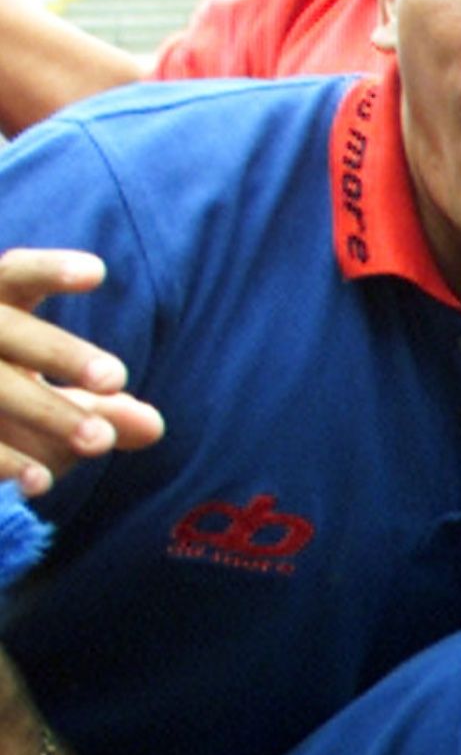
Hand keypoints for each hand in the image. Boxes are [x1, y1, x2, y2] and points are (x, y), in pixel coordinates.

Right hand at [0, 249, 162, 495]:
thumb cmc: (13, 413)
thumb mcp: (60, 407)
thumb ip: (104, 412)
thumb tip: (152, 426)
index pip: (16, 275)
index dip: (49, 271)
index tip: (98, 272)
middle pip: (6, 331)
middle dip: (58, 352)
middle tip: (117, 378)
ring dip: (46, 411)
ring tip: (101, 441)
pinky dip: (4, 462)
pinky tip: (41, 484)